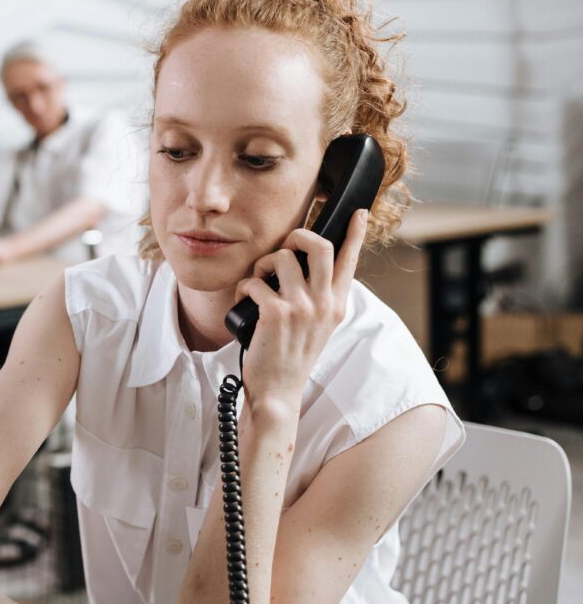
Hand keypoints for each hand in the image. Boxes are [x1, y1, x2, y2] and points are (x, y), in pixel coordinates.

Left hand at [233, 209, 368, 412]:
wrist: (278, 390)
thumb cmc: (291, 355)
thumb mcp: (316, 326)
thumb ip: (319, 297)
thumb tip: (306, 264)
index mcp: (337, 305)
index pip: (350, 261)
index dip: (355, 233)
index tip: (358, 213)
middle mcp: (324, 304)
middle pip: (320, 246)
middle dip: (297, 236)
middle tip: (285, 247)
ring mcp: (301, 308)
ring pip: (282, 258)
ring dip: (262, 264)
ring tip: (258, 281)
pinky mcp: (276, 314)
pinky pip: (255, 282)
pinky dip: (244, 287)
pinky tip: (244, 300)